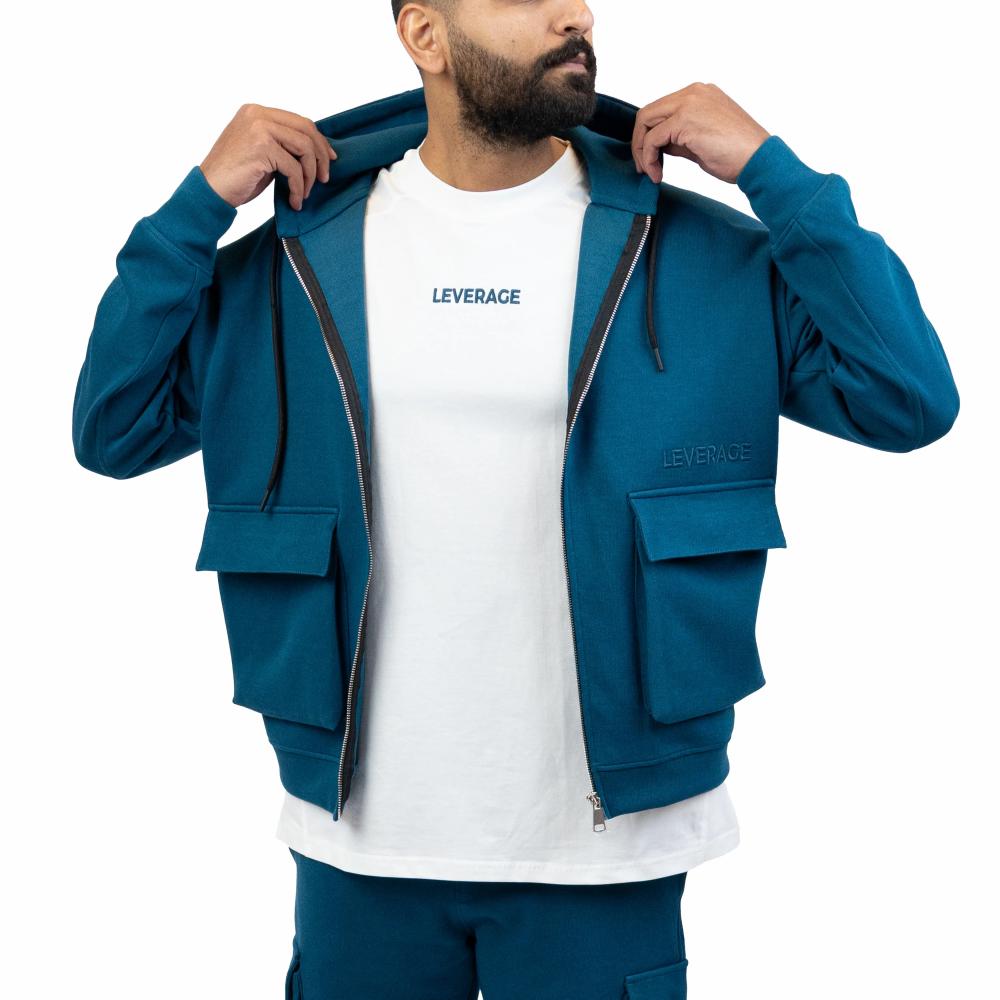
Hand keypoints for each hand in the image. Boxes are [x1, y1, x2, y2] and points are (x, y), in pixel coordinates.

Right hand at [199, 103, 337, 210]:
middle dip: (321, 155)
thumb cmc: (235, 177)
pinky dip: (298, 187)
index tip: (329, 159)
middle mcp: (257, 114)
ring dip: (309, 175)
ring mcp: (258, 128)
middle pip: (306, 129)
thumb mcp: (261, 153)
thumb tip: (314, 152)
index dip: (319, 141)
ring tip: (304, 193)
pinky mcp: (261, 147)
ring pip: (304, 148)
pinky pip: (293, 167)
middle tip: (324, 178)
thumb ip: (282, 145)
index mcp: (256, 112)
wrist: (210, 190)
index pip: (299, 121)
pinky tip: (294, 200)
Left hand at [631, 83, 770, 184]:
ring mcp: (689, 102)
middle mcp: (693, 92)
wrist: (758, 159)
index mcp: (700, 94)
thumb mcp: (702, 140)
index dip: (650, 135)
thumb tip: (659, 145)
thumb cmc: (738, 154)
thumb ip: (679, 137)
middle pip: (649, 112)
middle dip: (640, 142)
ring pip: (646, 121)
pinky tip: (657, 173)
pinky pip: (653, 138)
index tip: (651, 159)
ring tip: (651, 172)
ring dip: (642, 150)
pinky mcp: (684, 119)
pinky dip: (649, 158)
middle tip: (644, 167)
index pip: (662, 109)